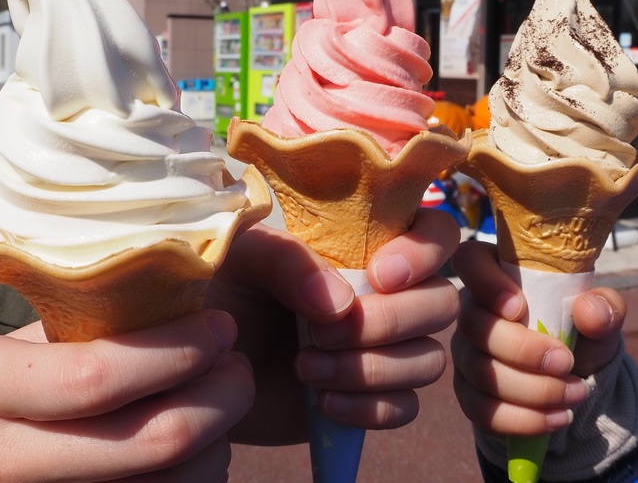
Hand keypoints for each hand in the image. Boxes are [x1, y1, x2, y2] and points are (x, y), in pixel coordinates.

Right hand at [0, 311, 252, 482]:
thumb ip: (74, 336)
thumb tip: (177, 300)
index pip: (101, 374)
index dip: (180, 348)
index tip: (220, 325)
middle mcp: (2, 464)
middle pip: (153, 441)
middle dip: (223, 397)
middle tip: (237, 366)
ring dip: (220, 443)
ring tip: (222, 406)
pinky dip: (197, 480)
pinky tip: (199, 452)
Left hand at [207, 208, 460, 444]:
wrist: (195, 359)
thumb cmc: (222, 288)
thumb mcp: (244, 256)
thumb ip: (288, 260)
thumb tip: (340, 303)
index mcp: (367, 240)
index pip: (437, 230)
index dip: (425, 252)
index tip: (378, 275)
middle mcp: (387, 290)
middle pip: (442, 302)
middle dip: (388, 322)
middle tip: (319, 332)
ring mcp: (384, 345)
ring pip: (429, 358)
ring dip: (371, 368)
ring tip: (306, 367)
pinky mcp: (372, 395)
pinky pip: (405, 407)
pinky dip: (368, 407)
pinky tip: (322, 401)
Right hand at [450, 240, 625, 436]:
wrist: (576, 379)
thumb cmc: (580, 331)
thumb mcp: (602, 316)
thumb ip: (604, 306)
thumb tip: (589, 311)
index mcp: (498, 274)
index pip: (469, 260)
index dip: (485, 282)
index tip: (520, 308)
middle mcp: (473, 310)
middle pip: (473, 325)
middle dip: (522, 350)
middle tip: (566, 362)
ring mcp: (466, 354)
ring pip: (480, 372)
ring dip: (532, 389)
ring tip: (576, 393)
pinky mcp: (469, 394)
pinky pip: (482, 410)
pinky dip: (524, 419)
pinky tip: (559, 417)